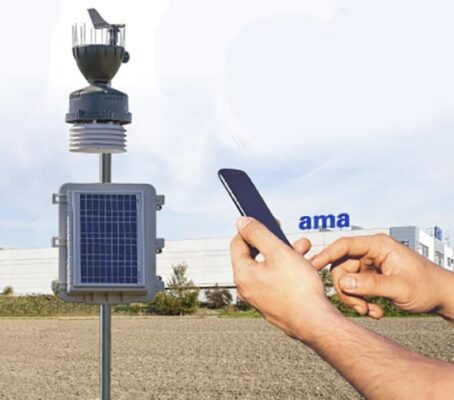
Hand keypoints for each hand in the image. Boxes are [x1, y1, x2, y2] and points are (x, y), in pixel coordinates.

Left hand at [231, 217, 337, 340]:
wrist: (316, 323)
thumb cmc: (298, 288)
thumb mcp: (278, 252)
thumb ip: (258, 234)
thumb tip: (241, 222)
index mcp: (242, 274)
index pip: (238, 243)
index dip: (252, 228)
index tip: (269, 221)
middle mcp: (247, 288)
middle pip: (256, 256)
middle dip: (275, 242)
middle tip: (291, 236)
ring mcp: (260, 298)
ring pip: (269, 268)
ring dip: (285, 254)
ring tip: (305, 248)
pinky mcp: (273, 305)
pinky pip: (276, 281)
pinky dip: (287, 270)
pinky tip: (305, 266)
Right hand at [311, 234, 453, 321]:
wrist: (442, 296)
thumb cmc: (427, 286)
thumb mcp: (399, 287)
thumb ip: (369, 285)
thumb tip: (342, 284)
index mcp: (378, 246)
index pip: (344, 246)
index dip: (326, 255)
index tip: (311, 266)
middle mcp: (371, 252)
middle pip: (341, 267)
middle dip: (347, 290)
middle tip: (360, 309)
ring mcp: (370, 265)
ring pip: (346, 280)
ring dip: (355, 299)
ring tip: (371, 312)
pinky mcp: (371, 276)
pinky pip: (355, 288)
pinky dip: (361, 301)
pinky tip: (375, 311)